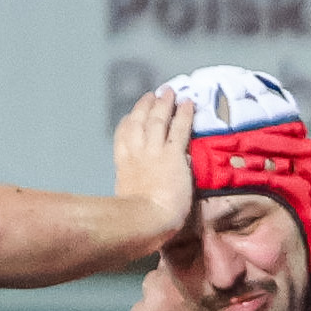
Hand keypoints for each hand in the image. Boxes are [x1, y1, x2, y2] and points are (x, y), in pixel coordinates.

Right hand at [112, 88, 195, 244]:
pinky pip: (179, 129)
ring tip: (169, 92)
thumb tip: (141, 190)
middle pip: (138, 123)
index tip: (130, 116)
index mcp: (123, 166)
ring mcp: (154, 152)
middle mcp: (136, 153)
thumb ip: (134, 188)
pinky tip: (188, 103)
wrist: (146, 219)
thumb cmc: (136, 219)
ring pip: (157, 120)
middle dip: (144, 107)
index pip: (122, 138)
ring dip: (163, 104)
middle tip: (151, 95)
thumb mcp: (127, 199)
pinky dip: (183, 114)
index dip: (127, 124)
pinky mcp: (173, 154)